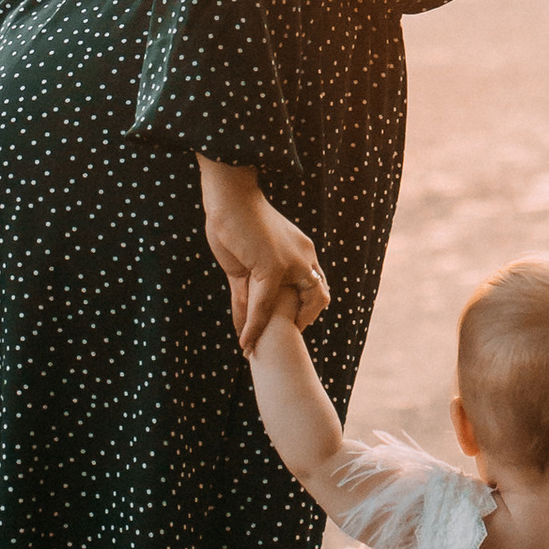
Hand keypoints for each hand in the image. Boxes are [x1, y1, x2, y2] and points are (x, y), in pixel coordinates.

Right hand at [199, 158, 329, 354]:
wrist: (230, 197)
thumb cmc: (236, 221)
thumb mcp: (247, 258)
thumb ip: (249, 285)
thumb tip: (244, 305)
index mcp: (302, 251)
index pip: (315, 286)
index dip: (306, 307)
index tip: (287, 323)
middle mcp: (302, 258)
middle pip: (318, 298)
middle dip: (302, 322)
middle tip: (280, 337)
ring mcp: (290, 263)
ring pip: (288, 307)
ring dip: (274, 332)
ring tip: (259, 351)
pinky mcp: (272, 268)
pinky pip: (263, 305)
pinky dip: (254, 327)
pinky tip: (244, 342)